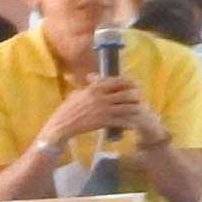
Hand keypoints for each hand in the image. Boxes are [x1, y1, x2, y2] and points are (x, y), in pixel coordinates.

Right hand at [37, 79, 151, 149]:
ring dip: (135, 109)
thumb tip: (96, 77)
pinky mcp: (103, 122)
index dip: (130, 83)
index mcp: (95, 88)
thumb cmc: (69, 108)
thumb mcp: (79, 93)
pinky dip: (129, 123)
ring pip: (128, 108)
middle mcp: (101, 97)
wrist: (62, 124)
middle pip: (128, 94)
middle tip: (139, 99)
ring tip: (139, 111)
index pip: (118, 81)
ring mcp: (103, 110)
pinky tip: (133, 125)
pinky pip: (122, 121)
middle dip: (136, 96)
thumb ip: (90, 86)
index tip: (136, 84)